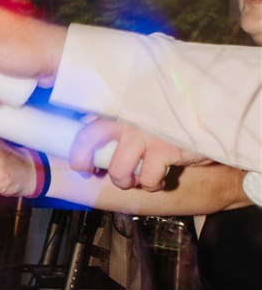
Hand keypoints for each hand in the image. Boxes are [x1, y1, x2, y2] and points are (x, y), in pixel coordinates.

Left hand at [67, 117, 197, 189]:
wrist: (212, 116)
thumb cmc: (171, 118)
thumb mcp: (144, 113)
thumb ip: (120, 118)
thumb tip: (91, 135)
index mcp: (119, 105)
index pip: (85, 118)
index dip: (77, 144)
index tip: (80, 160)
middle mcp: (127, 115)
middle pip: (88, 138)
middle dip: (82, 160)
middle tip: (90, 171)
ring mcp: (145, 132)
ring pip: (118, 170)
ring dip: (124, 181)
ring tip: (135, 179)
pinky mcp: (165, 148)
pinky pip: (147, 178)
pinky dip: (151, 185)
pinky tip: (160, 179)